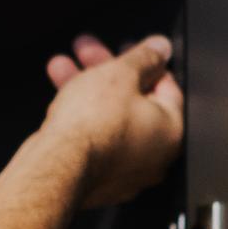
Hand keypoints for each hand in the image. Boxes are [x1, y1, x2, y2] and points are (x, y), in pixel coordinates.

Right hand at [42, 34, 184, 208]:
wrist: (57, 166)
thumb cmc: (92, 126)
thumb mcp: (121, 74)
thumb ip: (144, 57)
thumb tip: (160, 48)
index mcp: (170, 130)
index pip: (166, 86)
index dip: (145, 61)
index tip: (127, 48)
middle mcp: (153, 156)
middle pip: (133, 102)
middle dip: (106, 71)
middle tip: (88, 52)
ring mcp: (124, 172)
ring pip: (108, 120)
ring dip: (85, 90)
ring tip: (62, 68)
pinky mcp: (97, 180)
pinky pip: (93, 141)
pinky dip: (80, 119)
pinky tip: (61, 103)